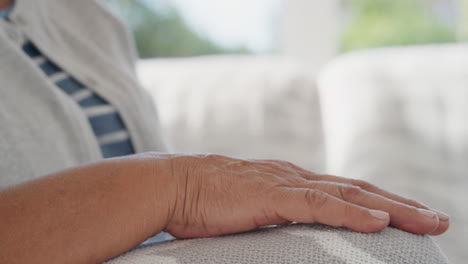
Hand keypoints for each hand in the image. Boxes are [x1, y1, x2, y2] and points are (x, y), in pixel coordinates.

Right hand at [158, 154, 448, 238]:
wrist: (174, 184)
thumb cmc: (209, 200)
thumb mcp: (251, 207)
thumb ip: (276, 214)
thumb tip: (294, 231)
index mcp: (293, 181)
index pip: (346, 191)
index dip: (380, 202)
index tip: (409, 215)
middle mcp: (297, 177)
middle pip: (359, 191)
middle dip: (401, 205)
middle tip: (438, 219)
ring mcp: (286, 184)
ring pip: (349, 195)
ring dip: (390, 208)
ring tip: (426, 221)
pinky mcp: (270, 195)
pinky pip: (318, 205)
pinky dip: (350, 213)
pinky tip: (379, 221)